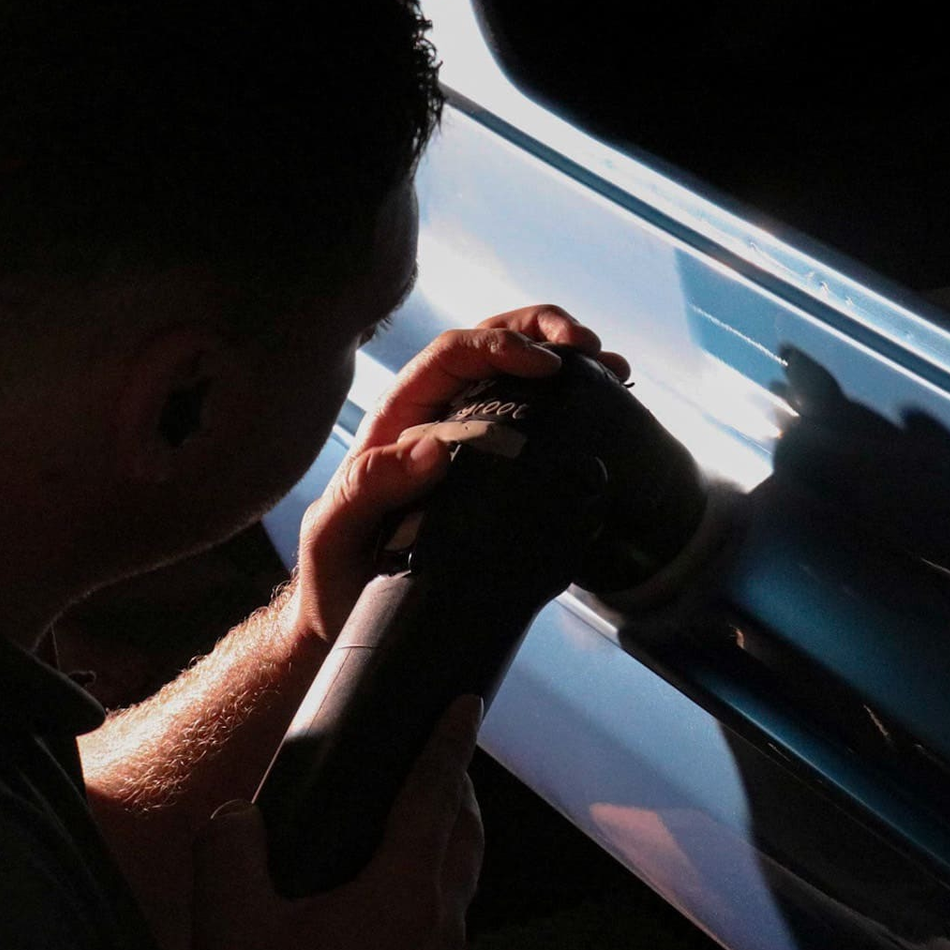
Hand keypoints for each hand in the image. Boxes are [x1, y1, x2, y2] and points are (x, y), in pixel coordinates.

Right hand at [186, 695, 485, 949]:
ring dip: (451, 827)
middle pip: (464, 831)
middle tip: (439, 744)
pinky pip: (446, 906)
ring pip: (461, 872)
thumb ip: (228, 849)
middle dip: (457, 781)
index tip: (467, 702)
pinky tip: (394, 876)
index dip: (450, 743)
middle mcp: (435, 925)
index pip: (437, 797)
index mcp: (403, 897)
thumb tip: (235, 813)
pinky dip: (436, 868)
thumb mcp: (227, 927)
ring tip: (422, 800)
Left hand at [283, 305, 628, 649]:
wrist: (353, 618)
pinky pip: (538, 424)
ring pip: (520, 376)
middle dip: (543, 331)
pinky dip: (575, 405)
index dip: (502, 346)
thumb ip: (365, 488)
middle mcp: (436, 418)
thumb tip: (431, 449)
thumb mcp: (333, 535)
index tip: (548, 366)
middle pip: (490, 344)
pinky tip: (610, 409)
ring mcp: (470, 443)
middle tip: (591, 348)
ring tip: (616, 369)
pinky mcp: (498, 475)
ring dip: (569, 361)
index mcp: (400, 419)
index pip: (451, 354)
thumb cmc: (337, 576)